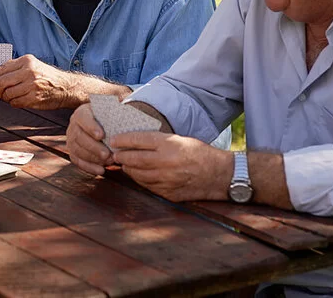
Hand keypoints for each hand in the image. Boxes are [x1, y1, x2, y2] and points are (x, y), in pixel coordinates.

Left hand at [0, 55, 78, 109]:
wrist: (65, 87)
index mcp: (27, 60)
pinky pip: (16, 102)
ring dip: (6, 98)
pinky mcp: (35, 97)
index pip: (2, 69)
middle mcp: (29, 71)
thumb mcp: (33, 65)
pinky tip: (18, 101)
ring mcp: (32, 85)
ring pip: (8, 94)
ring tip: (10, 97)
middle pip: (2, 82)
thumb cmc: (46, 77)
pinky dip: (14, 103)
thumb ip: (15, 68)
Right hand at [66, 103, 113, 174]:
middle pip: (79, 136)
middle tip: (107, 154)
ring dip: (93, 158)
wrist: (103, 127)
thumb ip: (114, 111)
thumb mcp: (110, 112)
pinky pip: (77, 161)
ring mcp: (71, 140)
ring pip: (77, 150)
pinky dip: (89, 167)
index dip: (91, 127)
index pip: (82, 118)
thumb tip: (122, 108)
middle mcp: (73, 125)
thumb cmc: (109, 119)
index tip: (101, 135)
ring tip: (108, 162)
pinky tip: (101, 170)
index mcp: (82, 113)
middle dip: (94, 147)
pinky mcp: (72, 152)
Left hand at [111, 132, 230, 202]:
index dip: (124, 140)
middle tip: (114, 153)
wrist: (219, 175)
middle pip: (135, 159)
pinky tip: (136, 174)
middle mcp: (166, 162)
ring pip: (138, 174)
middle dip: (121, 156)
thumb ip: (158, 141)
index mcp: (170, 145)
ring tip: (123, 163)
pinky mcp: (168, 193)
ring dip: (128, 169)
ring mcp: (166, 180)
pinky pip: (147, 186)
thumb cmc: (199, 153)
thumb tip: (135, 141)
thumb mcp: (180, 140)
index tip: (114, 140)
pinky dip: (139, 179)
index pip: (140, 140)